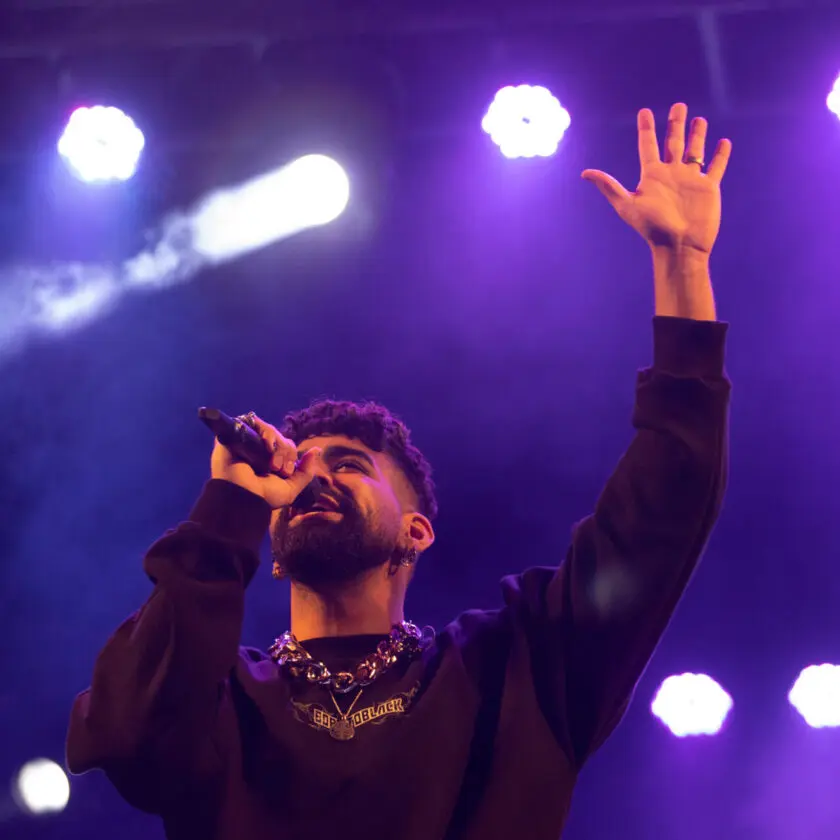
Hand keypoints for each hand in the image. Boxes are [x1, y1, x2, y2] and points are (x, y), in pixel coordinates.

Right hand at [210, 413, 320, 508]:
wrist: (241, 499)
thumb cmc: (263, 497)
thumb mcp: (291, 488)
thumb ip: (306, 471)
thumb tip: (317, 450)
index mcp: (271, 460)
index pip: (288, 446)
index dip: (292, 455)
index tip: (286, 472)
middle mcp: (259, 449)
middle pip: (281, 438)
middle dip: (285, 452)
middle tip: (278, 469)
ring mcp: (248, 441)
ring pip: (271, 431)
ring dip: (277, 447)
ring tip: (272, 464)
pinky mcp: (236, 434)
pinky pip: (255, 423)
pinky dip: (266, 433)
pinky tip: (267, 447)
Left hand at [582, 102, 731, 254]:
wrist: (678, 246)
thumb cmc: (652, 228)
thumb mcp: (627, 205)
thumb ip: (609, 187)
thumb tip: (584, 173)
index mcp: (652, 176)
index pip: (648, 145)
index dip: (646, 129)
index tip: (644, 112)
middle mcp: (671, 174)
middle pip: (673, 142)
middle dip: (675, 123)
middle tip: (678, 105)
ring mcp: (690, 179)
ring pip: (695, 150)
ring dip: (697, 135)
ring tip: (699, 119)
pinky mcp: (709, 187)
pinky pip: (716, 167)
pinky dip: (721, 155)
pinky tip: (723, 142)